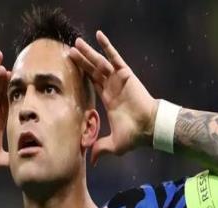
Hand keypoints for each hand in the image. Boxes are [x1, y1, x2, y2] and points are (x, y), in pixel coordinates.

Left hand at [70, 31, 157, 165]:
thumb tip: (92, 161)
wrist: (149, 128)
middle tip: (68, 51)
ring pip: (99, 62)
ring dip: (88, 52)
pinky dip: (106, 46)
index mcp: (108, 100)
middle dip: (81, 61)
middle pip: (92, 70)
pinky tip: (98, 35)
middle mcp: (112, 87)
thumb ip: (100, 148)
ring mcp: (118, 79)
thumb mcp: (113, 144)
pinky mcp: (125, 74)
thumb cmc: (134, 136)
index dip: (82, 76)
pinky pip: (114, 57)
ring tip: (76, 42)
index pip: (92, 84)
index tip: (70, 70)